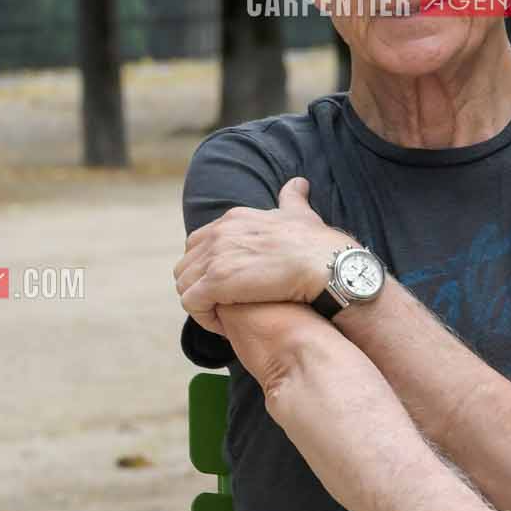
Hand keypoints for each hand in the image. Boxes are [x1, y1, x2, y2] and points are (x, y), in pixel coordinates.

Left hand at [175, 178, 347, 335]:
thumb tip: (298, 183)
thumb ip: (293, 199)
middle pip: (186, 265)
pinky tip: (225, 326)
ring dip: (201, 305)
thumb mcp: (301, 214)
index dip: (207, 269)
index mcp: (233, 219)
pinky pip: (192, 303)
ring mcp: (216, 256)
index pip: (199, 244)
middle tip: (223, 307)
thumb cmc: (319, 245)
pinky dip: (204, 317)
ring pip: (184, 286)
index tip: (228, 288)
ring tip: (224, 319)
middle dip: (199, 288)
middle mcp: (219, 233)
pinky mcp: (216, 281)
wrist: (326, 264)